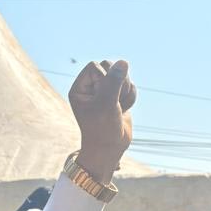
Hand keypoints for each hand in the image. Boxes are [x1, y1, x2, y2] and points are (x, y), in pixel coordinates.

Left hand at [69, 59, 136, 184]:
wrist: (110, 148)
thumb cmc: (102, 128)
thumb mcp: (106, 104)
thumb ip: (114, 81)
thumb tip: (123, 61)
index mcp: (80, 88)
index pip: (95, 66)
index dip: (104, 78)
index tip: (103, 97)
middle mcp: (91, 87)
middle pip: (110, 66)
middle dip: (117, 83)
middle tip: (114, 102)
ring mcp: (105, 91)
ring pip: (122, 75)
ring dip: (125, 91)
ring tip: (118, 107)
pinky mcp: (118, 96)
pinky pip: (130, 86)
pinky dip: (130, 97)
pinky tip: (124, 109)